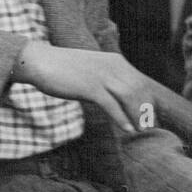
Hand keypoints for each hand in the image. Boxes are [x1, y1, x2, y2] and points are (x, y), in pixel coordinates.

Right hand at [15, 42, 148, 131]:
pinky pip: (111, 104)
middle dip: (146, 110)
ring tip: (141, 130)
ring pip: (129, 97)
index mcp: (116, 62)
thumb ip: (107, 81)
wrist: (41, 61)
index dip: (148, 101)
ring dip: (137, 115)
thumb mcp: (93, 71)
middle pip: (139, 90)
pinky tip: (127, 129)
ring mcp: (102, 76)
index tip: (150, 116)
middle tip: (149, 127)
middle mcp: (113, 66)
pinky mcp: (90, 87)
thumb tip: (118, 98)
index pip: (141, 82)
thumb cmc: (65, 69)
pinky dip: (122, 118)